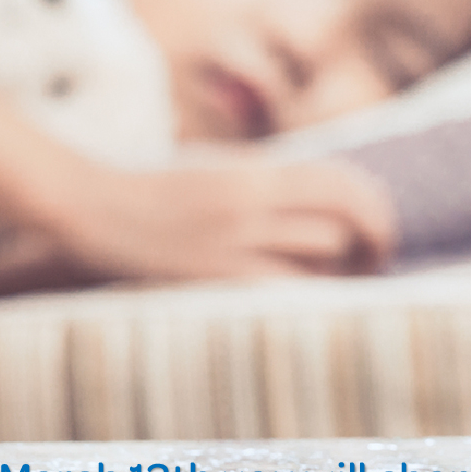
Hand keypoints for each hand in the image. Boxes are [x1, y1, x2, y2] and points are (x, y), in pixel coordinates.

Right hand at [0, 153, 396, 295]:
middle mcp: (251, 201)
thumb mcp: (224, 172)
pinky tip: (302, 300)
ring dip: (337, 271)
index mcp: (257, 171)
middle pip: (341, 222)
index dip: (376, 209)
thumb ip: (275, 187)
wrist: (90, 205)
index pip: (343, 181)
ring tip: (333, 281)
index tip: (380, 233)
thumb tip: (334, 214)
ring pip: (318, 253)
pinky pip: (282, 287)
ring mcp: (231, 240)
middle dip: (371, 243)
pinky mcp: (210, 276)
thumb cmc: (161, 190)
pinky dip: (304, 293)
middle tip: (376, 261)